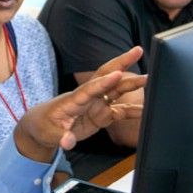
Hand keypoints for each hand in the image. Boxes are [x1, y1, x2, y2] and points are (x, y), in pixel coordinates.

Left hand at [15, 47, 145, 158]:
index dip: (104, 82)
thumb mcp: (49, 134)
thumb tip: (68, 142)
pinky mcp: (101, 115)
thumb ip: (61, 137)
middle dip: (122, 63)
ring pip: (116, 90)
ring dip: (132, 84)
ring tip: (151, 78)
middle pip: (107, 76)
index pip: (90, 89)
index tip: (118, 74)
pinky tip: (146, 110)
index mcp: (74, 99)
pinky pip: (120, 110)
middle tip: (138, 50)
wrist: (42, 128)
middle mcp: (88, 97)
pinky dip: (133, 110)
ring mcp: (96, 104)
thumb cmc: (43, 126)